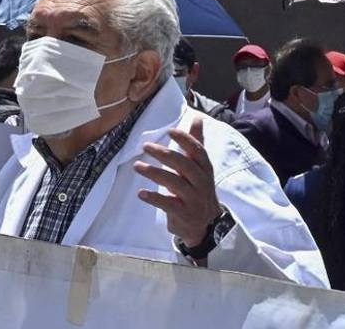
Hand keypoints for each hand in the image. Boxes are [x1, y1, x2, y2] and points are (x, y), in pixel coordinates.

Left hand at [134, 117, 220, 247]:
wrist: (207, 225)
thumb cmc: (199, 189)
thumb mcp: (200, 168)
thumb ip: (195, 143)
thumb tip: (197, 118)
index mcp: (205, 168)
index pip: (198, 151)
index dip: (185, 140)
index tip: (170, 131)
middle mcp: (202, 182)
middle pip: (184, 165)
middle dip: (164, 154)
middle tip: (145, 146)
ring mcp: (194, 199)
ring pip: (174, 183)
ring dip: (154, 172)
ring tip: (137, 166)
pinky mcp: (184, 214)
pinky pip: (168, 204)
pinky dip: (154, 198)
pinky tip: (141, 193)